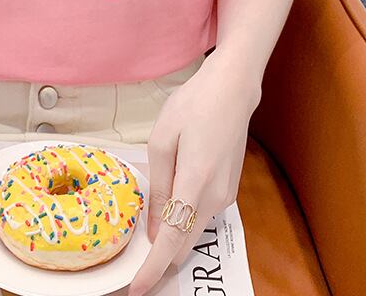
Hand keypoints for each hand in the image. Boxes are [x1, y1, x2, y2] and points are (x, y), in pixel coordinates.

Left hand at [127, 58, 259, 295]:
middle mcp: (215, 197)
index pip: (173, 240)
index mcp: (195, 184)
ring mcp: (226, 195)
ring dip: (172, 240)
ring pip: (194, 230)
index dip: (154, 268)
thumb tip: (157, 228)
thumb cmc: (193, 106)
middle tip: (133, 269)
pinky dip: (184, 221)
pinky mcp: (229, 189)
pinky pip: (202, 214)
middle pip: (185, 243)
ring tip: (146, 240)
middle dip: (161, 261)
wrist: (232, 90)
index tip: (137, 290)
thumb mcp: (162, 141)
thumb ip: (159, 188)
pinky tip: (168, 210)